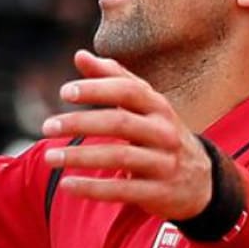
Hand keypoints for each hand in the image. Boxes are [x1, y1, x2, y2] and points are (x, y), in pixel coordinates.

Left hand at [40, 50, 211, 219]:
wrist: (202, 181)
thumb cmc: (161, 133)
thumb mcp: (145, 105)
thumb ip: (113, 78)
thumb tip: (80, 55)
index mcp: (159, 106)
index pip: (128, 91)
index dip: (97, 89)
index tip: (64, 92)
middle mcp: (164, 132)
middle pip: (121, 123)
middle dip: (80, 123)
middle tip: (46, 126)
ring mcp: (164, 163)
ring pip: (120, 157)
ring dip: (80, 157)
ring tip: (49, 158)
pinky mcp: (159, 192)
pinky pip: (123, 190)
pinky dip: (93, 188)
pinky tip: (66, 185)